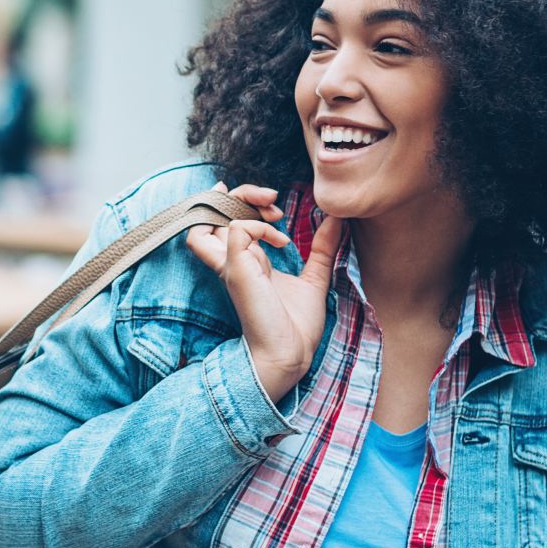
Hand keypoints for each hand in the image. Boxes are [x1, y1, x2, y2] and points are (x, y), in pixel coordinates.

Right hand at [185, 182, 342, 400]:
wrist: (291, 354)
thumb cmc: (297, 327)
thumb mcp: (314, 278)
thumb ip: (322, 248)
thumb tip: (336, 221)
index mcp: (245, 261)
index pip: (224, 220)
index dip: (241, 202)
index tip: (274, 205)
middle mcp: (232, 260)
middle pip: (211, 211)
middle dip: (240, 193)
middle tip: (273, 198)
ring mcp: (232, 264)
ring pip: (210, 217)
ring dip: (240, 202)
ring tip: (271, 209)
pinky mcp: (237, 270)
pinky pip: (237, 229)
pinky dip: (259, 226)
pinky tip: (281, 241)